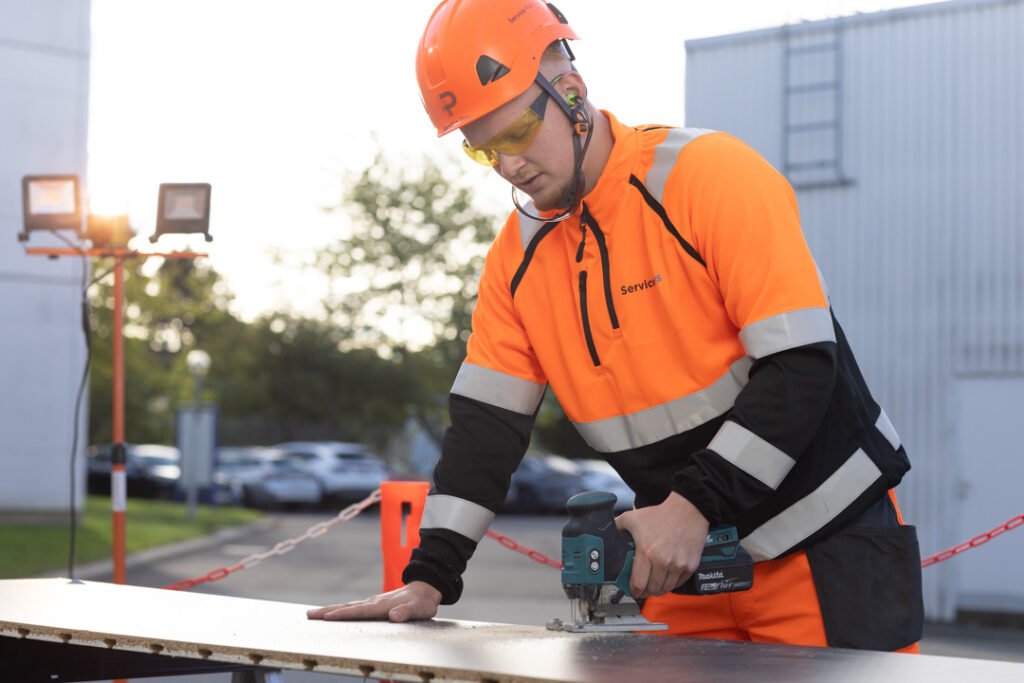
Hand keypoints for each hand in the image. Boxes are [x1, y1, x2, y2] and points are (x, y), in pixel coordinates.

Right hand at [306, 581, 441, 622]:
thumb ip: (406, 612)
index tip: (325, 617)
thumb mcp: (419, 609)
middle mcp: (374, 602)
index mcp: (382, 605)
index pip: (358, 611)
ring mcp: (373, 602)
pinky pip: (354, 608)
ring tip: (314, 614)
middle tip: (308, 615)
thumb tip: (393, 616)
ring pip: (348, 606)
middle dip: (327, 611)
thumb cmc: (423, 602)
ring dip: (330, 610)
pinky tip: (334, 613)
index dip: (342, 614)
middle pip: (347, 607)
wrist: (426, 587)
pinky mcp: (374, 604)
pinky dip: (341, 610)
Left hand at [614, 492, 709, 598]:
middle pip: (652, 589)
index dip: (633, 591)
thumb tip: (604, 534)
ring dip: (658, 589)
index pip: (638, 584)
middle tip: (642, 588)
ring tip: (654, 585)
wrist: (687, 511)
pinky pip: (679, 583)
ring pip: (665, 589)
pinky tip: (666, 578)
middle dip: (645, 591)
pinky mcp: (690, 566)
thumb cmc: (661, 515)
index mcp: (646, 552)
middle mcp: (663, 561)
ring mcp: (678, 565)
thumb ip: (616, 528)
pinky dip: (671, 584)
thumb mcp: (632, 518)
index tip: (632, 591)